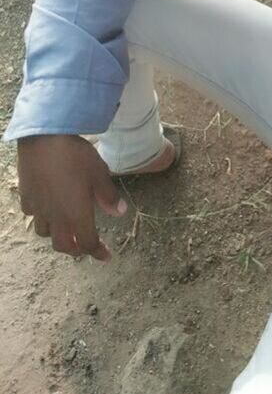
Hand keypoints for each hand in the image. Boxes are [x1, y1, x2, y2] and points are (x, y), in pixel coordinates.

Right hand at [17, 134, 127, 261]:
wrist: (44, 139)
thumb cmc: (76, 156)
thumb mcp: (100, 173)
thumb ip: (109, 196)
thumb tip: (120, 213)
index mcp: (77, 215)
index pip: (88, 243)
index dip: (98, 252)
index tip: (107, 256)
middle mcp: (56, 217)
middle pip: (63, 245)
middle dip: (77, 249)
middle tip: (87, 244)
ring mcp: (38, 208)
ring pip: (45, 233)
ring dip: (58, 235)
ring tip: (67, 227)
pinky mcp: (26, 196)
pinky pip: (33, 215)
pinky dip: (42, 217)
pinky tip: (48, 207)